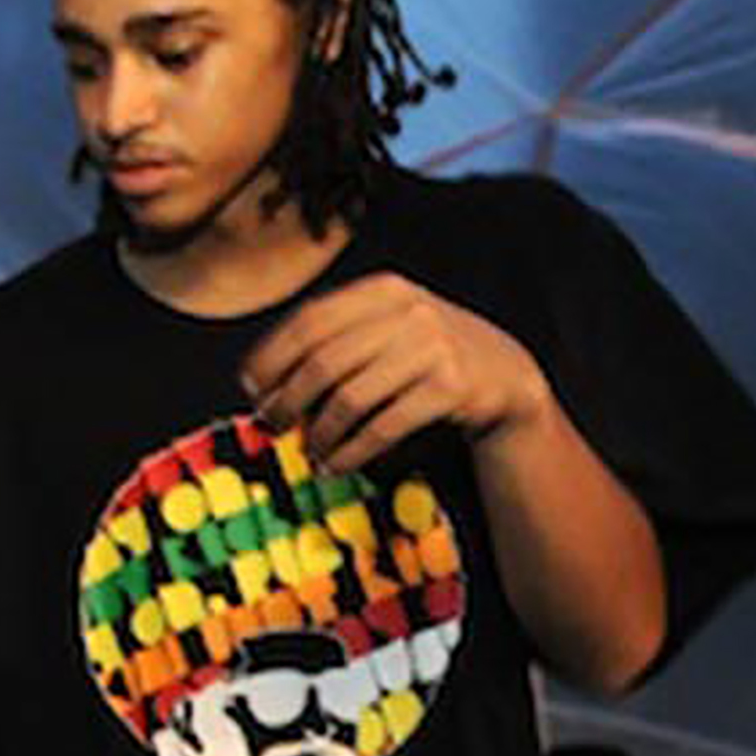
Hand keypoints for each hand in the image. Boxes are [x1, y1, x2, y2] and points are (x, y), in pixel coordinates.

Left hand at [238, 274, 549, 476]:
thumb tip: (261, 384)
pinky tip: (335, 465)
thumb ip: (336, 341)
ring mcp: (432, 348)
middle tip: (271, 426)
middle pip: (323, 363)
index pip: (309, 321)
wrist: (505, 374)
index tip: (249, 388)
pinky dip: (350, 452)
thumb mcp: (388, 327)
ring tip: (308, 451)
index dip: (271, 357)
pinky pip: (382, 427)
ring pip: (349, 399)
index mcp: (383, 290)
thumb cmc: (427, 354)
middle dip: (287, 401)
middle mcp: (408, 312)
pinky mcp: (450, 388)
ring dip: (318, 434)